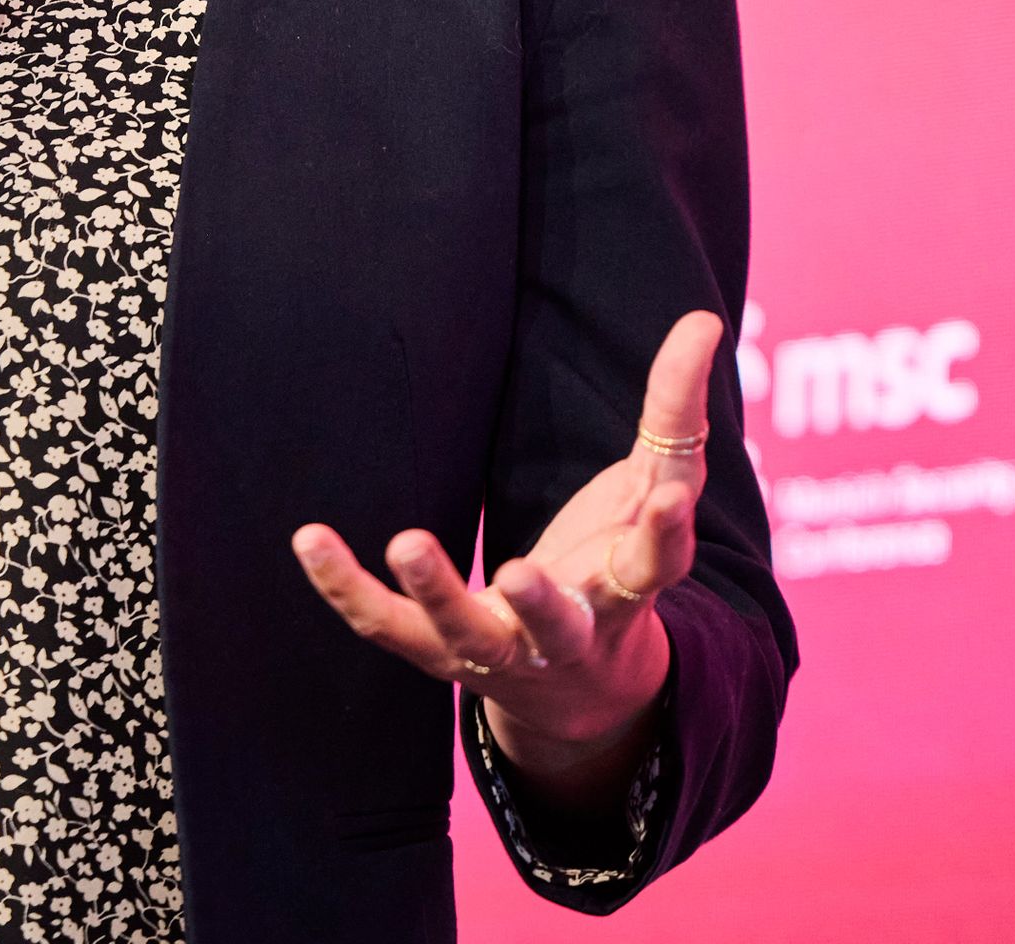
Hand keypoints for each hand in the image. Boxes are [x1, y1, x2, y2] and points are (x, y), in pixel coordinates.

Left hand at [291, 310, 723, 803]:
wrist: (585, 694)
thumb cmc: (618, 566)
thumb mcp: (652, 492)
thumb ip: (674, 412)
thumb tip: (706, 320)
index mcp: (626, 589)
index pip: (654, 567)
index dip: (663, 535)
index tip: (669, 501)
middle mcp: (567, 632)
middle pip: (558, 625)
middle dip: (541, 603)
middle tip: (520, 570)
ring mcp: (502, 651)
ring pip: (468, 633)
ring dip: (439, 594)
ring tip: (407, 541)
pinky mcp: (441, 654)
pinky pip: (386, 626)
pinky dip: (347, 589)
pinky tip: (308, 538)